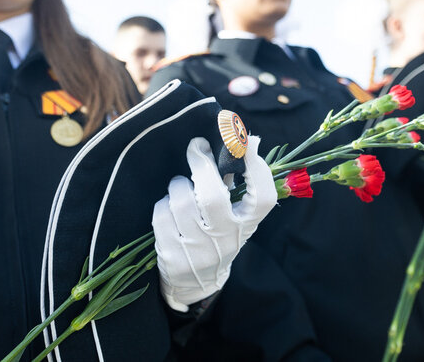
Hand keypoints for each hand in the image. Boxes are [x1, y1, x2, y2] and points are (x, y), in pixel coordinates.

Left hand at [152, 135, 276, 311]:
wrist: (196, 283)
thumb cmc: (217, 236)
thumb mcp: (234, 217)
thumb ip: (237, 184)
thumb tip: (248, 139)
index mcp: (246, 226)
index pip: (262, 198)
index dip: (257, 169)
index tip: (247, 144)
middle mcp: (225, 239)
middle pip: (213, 196)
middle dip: (201, 163)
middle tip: (196, 148)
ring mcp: (197, 249)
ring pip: (181, 199)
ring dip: (178, 184)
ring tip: (181, 187)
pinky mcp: (172, 255)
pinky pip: (162, 212)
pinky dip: (163, 203)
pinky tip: (170, 208)